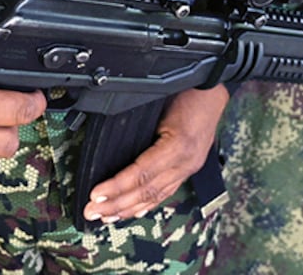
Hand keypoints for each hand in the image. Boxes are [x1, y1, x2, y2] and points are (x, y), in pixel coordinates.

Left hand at [83, 85, 228, 222]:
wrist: (211, 86)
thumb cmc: (185, 90)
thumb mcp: (157, 103)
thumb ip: (134, 124)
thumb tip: (106, 139)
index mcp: (178, 147)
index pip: (141, 174)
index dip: (117, 187)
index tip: (95, 195)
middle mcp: (185, 162)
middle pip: (147, 191)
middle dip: (117, 204)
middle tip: (92, 212)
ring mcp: (189, 166)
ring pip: (157, 195)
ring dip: (129, 208)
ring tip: (106, 216)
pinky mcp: (189, 166)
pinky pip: (167, 190)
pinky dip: (148, 203)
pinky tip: (135, 211)